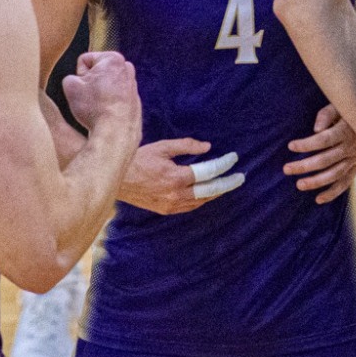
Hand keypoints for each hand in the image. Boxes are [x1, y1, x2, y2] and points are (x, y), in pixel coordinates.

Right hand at [61, 51, 140, 134]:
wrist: (116, 133)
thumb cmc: (94, 108)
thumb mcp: (70, 86)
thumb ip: (70, 76)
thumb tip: (77, 82)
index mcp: (113, 59)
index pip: (84, 60)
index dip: (78, 76)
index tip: (84, 89)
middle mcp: (127, 68)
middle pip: (96, 72)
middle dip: (90, 83)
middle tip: (89, 98)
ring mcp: (132, 85)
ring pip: (105, 86)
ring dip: (98, 94)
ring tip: (97, 108)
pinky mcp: (134, 101)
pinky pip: (113, 99)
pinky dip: (108, 104)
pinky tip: (105, 115)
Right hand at [119, 137, 242, 213]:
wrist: (115, 179)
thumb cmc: (137, 159)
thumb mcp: (162, 147)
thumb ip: (186, 146)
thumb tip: (208, 147)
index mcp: (176, 176)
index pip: (208, 172)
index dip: (224, 165)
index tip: (234, 159)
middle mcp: (176, 194)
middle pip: (210, 191)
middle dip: (227, 184)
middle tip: (240, 178)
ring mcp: (171, 205)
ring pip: (201, 202)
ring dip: (215, 193)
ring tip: (226, 185)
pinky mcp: (165, 210)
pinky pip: (190, 207)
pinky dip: (201, 200)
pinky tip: (206, 194)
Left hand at [283, 105, 355, 204]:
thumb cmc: (351, 112)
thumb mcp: (341, 106)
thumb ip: (327, 115)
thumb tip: (316, 129)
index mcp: (346, 130)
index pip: (324, 140)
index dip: (307, 144)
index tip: (291, 146)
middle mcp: (351, 147)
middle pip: (326, 160)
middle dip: (305, 166)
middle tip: (287, 169)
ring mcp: (355, 159)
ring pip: (335, 174)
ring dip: (317, 182)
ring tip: (299, 185)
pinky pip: (346, 182)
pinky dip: (333, 193)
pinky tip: (318, 199)